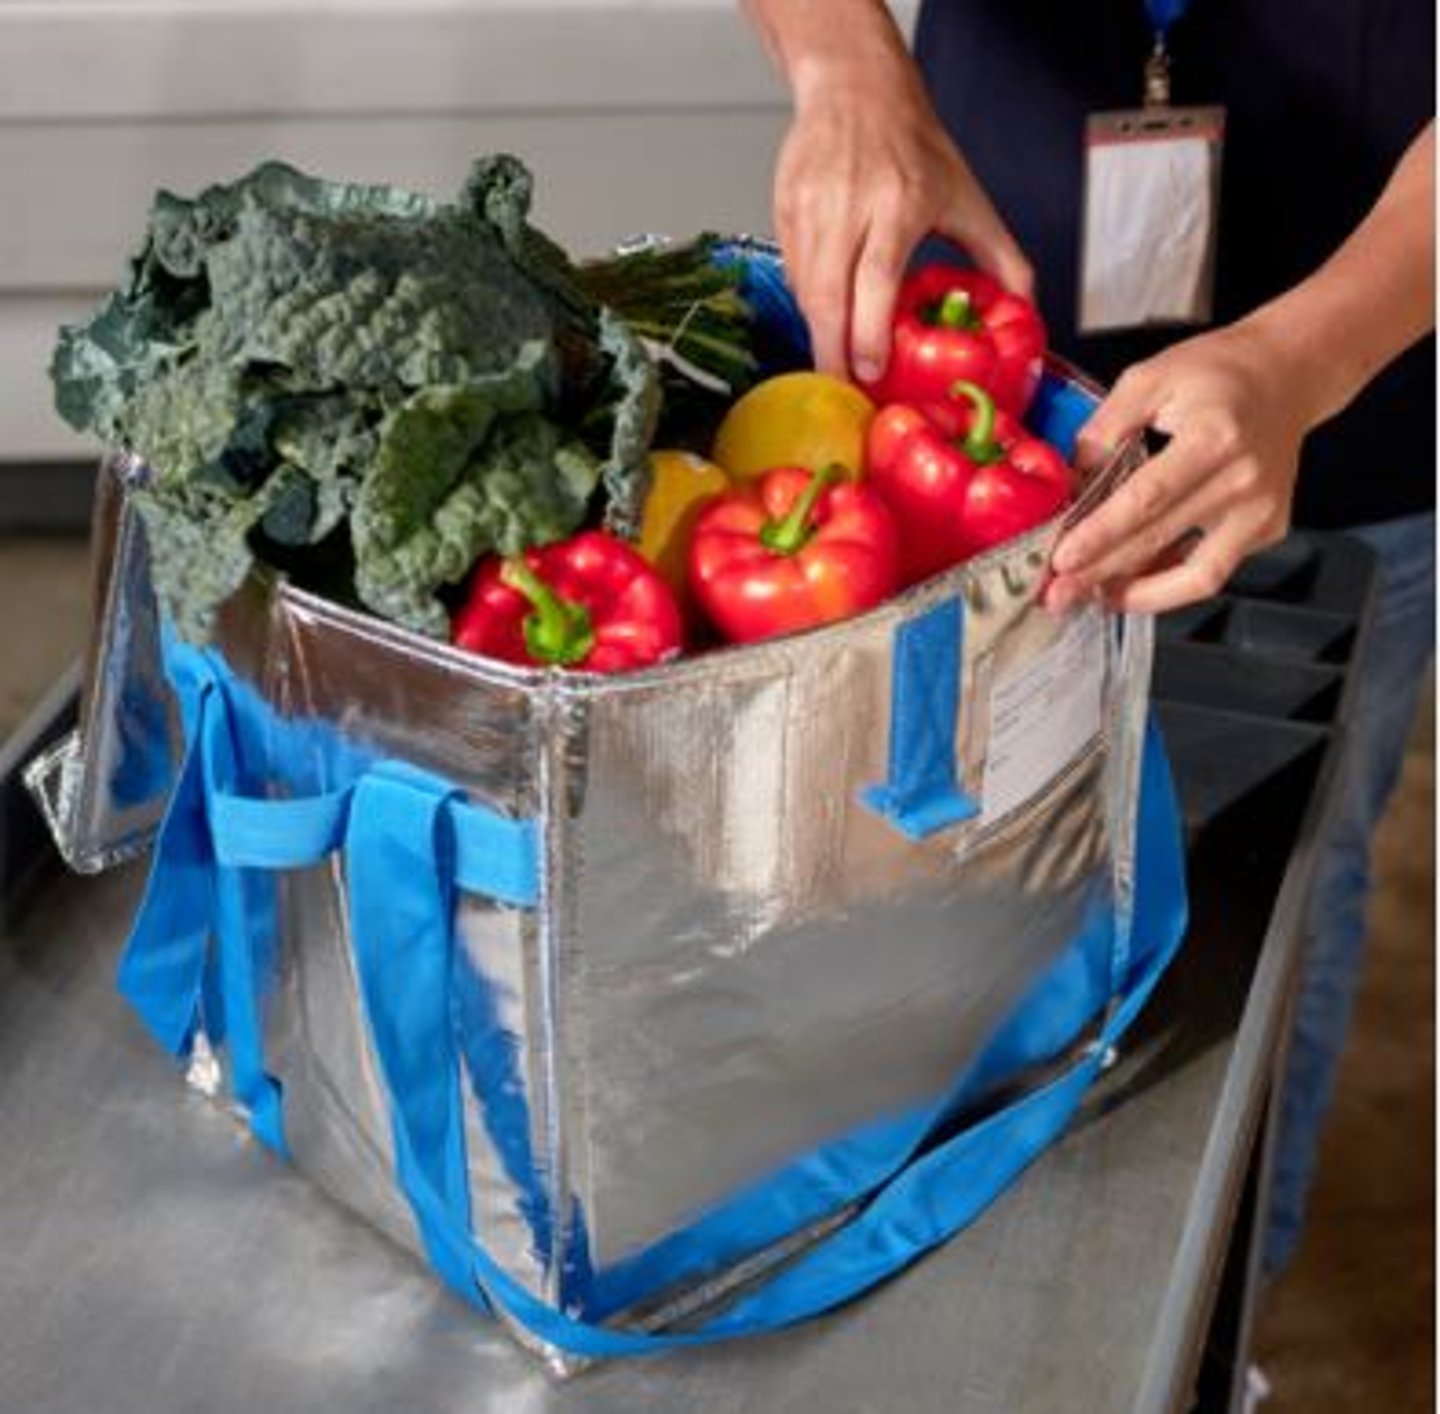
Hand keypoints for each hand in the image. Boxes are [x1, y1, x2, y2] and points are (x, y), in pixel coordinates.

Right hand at [773, 52, 1030, 381]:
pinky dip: (807, 300)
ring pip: (803, 289)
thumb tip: (1027, 309)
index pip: (875, 277)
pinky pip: (791, 271)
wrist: (856, 88)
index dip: (867, 332)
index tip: (870, 371)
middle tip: (842, 387)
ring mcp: (810, 207)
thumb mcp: (968, 197)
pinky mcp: (784, 208)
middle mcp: (849, 205)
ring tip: (836, 358)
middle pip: (827, 295)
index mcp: (899, 203)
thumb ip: (1001, 257)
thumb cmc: (913, 145)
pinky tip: (828, 307)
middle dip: (830, 351)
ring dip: (818, 331)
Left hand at [1044, 321, 1316, 615]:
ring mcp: (1261, 510)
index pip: (1148, 497)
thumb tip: (1069, 484)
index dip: (1102, 533)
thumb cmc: (1217, 372)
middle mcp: (1244, 479)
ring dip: (1140, 594)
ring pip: (1197, 575)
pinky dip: (1169, 582)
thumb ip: (1105, 430)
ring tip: (1094, 596)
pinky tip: (1131, 582)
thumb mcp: (1150, 379)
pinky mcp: (1267, 528)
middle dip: (1102, 572)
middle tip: (1059, 592)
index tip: (1063, 559)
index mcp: (1214, 436)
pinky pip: (1212, 571)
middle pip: (1162, 538)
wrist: (1286, 374)